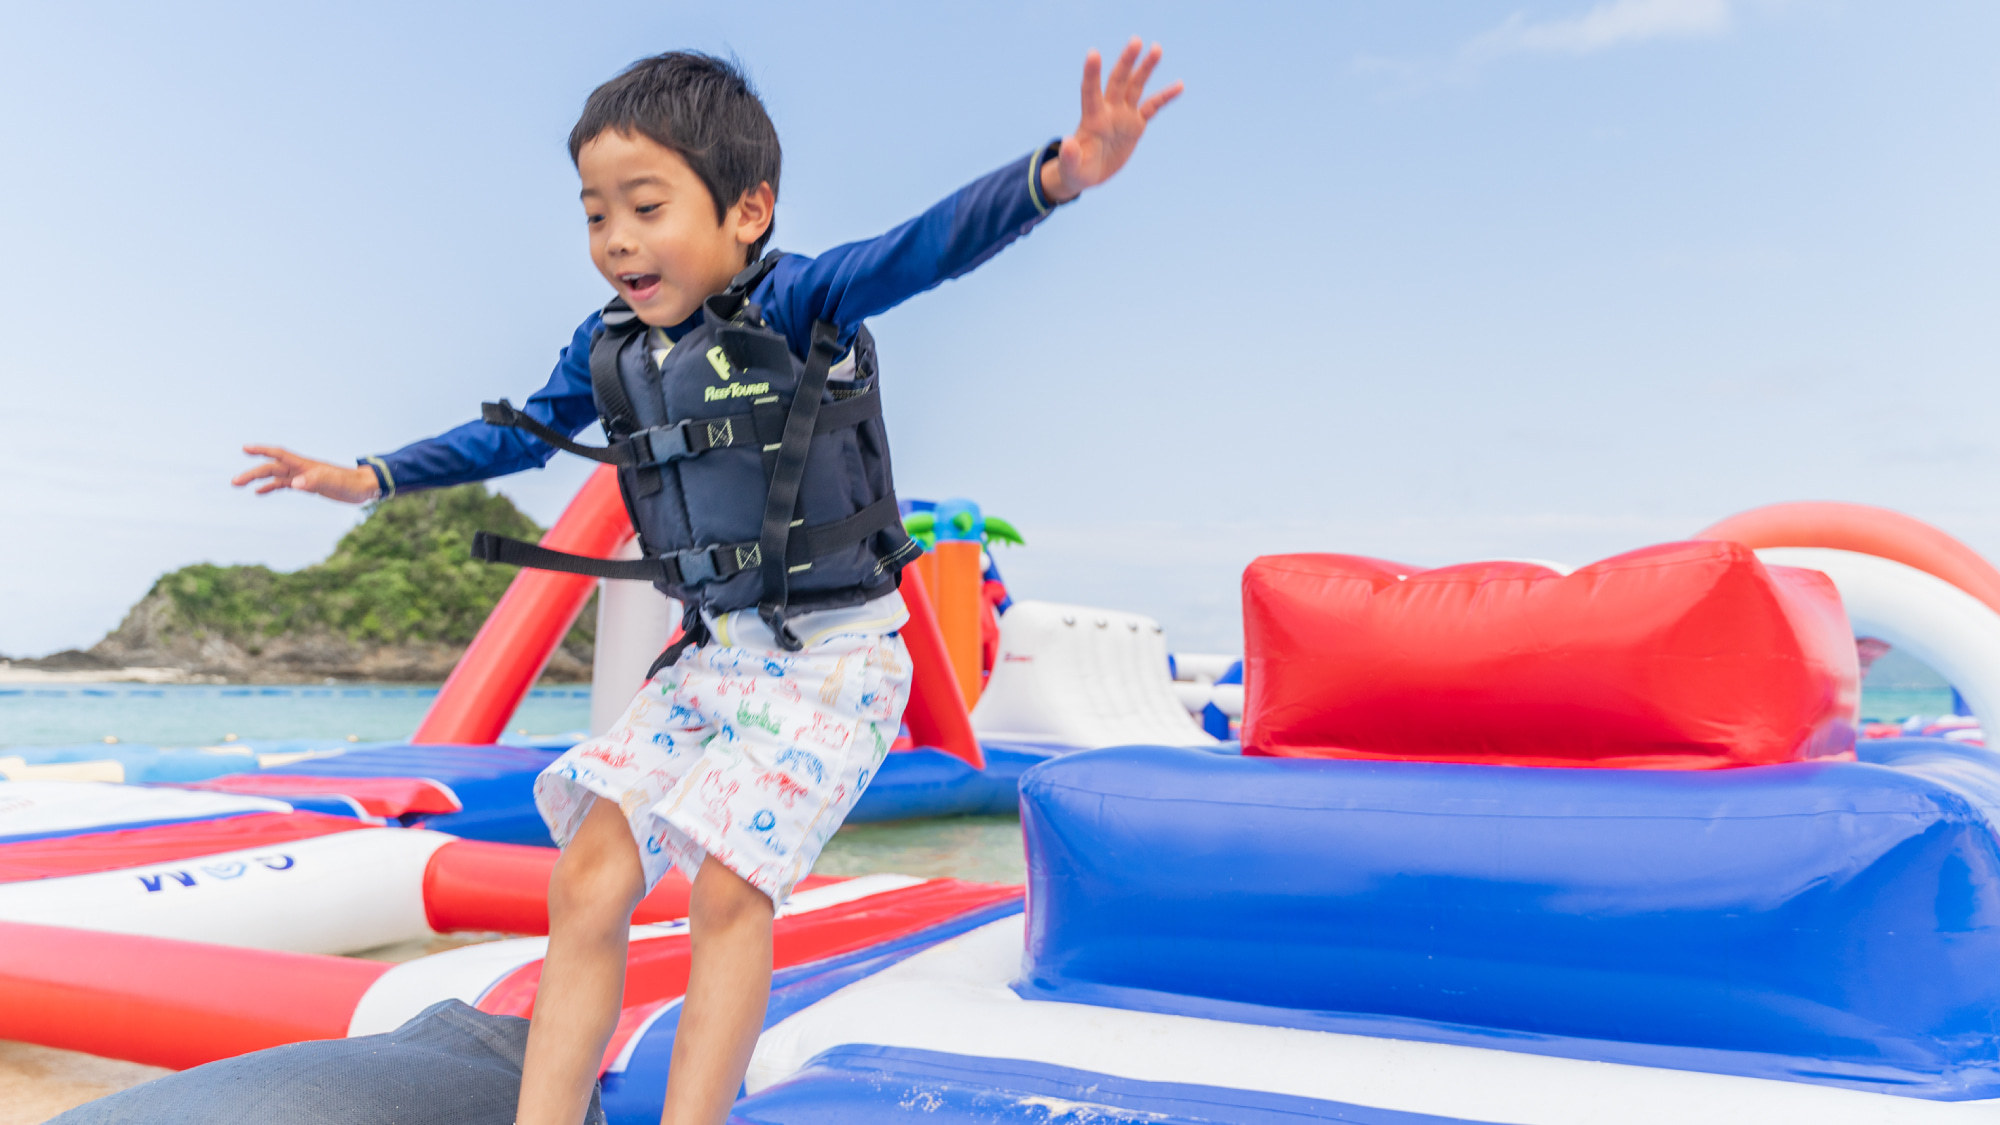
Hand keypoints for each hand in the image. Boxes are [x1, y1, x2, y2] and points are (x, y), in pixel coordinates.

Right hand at [232, 445, 380, 502]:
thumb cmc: (351, 484)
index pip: (280, 454)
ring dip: (257, 479)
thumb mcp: (334, 483)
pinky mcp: (308, 485)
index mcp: (306, 465)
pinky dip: (271, 487)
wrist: (365, 487)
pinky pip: (284, 484)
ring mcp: (304, 476)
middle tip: (234, 482)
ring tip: (238, 484)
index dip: (262, 451)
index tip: (245, 449)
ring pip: (275, 476)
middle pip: (272, 467)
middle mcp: (302, 469)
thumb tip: (293, 484)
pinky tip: (259, 493)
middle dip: (252, 472)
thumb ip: (314, 481)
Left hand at [1042, 38, 1182, 203]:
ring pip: (1136, 87)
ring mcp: (1123, 116)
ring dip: (1146, 68)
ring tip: (1156, 48)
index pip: (1090, 91)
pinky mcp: (1135, 125)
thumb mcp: (1071, 169)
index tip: (1093, 53)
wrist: (1087, 174)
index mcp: (1091, 119)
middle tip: (1136, 40)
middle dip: (1126, 62)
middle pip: (1118, 81)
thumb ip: (1069, 157)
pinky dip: (1165, 97)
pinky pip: (1153, 107)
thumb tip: (1066, 142)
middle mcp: (1108, 111)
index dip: (1091, 74)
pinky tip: (1180, 85)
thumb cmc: (1075, 171)